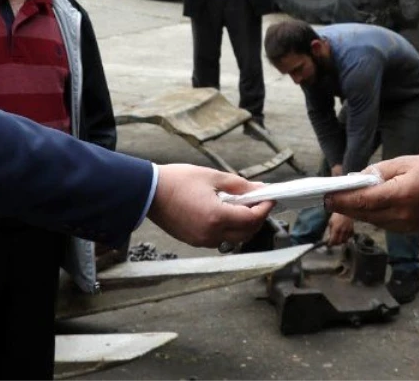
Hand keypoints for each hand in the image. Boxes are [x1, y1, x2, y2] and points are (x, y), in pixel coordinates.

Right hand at [148, 164, 273, 247]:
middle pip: (247, 233)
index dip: (265, 208)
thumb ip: (239, 186)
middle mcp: (211, 234)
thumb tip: (259, 189)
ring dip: (244, 224)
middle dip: (258, 218)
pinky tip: (227, 213)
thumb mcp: (212, 177)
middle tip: (261, 202)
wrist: (148, 192)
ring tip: (244, 206)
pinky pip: (220, 238)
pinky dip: (229, 228)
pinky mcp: (194, 241)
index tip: (270, 197)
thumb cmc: (177, 181)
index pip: (251, 218)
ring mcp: (202, 241)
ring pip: (234, 238)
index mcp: (216, 217)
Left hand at [325, 156, 418, 232]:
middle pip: (363, 214)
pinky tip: (365, 206)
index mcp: (399, 195)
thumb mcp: (404, 163)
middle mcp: (400, 215)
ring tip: (343, 200)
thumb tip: (358, 179)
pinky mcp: (407, 231)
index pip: (363, 201)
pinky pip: (382, 223)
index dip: (341, 200)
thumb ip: (378, 172)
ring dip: (356, 211)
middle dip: (344, 206)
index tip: (326, 196)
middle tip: (328, 198)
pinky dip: (371, 215)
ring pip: (370, 220)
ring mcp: (404, 226)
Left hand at [325, 212, 353, 245]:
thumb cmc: (336, 215)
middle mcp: (342, 231)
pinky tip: (344, 235)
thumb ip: (330, 231)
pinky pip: (349, 237)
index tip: (329, 245)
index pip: (333, 240)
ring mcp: (348, 230)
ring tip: (338, 239)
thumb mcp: (331, 222)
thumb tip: (329, 238)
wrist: (345, 209)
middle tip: (333, 242)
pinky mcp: (352, 229)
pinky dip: (347, 237)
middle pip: (339, 242)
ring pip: (345, 240)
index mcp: (336, 229)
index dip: (330, 244)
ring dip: (341, 241)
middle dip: (335, 243)